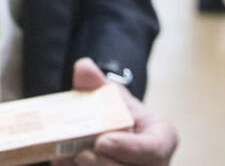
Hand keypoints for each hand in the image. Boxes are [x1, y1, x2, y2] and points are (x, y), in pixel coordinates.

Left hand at [49, 58, 177, 165]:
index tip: (102, 141)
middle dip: (105, 165)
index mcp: (162, 138)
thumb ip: (97, 82)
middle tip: (79, 154)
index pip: (154, 148)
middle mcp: (155, 164)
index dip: (129, 148)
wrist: (117, 129)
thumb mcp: (112, 94)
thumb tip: (83, 68)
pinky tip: (63, 162)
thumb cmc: (120, 112)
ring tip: (65, 158)